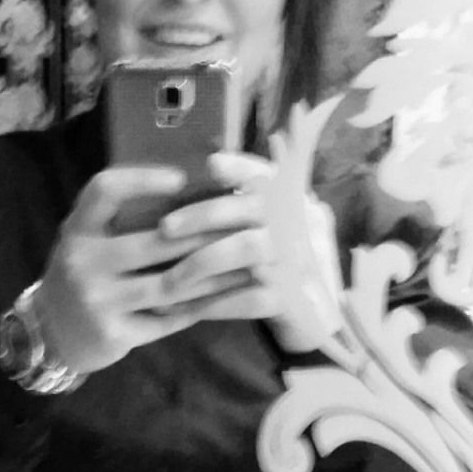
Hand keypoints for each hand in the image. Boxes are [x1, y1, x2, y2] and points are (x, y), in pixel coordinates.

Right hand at [35, 166, 226, 373]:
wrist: (53, 333)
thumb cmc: (86, 273)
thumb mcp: (89, 239)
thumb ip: (122, 218)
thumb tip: (192, 189)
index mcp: (78, 228)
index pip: (104, 191)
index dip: (143, 180)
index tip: (182, 178)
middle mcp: (82, 261)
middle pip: (154, 241)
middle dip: (205, 234)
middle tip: (242, 224)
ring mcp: (97, 300)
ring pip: (170, 284)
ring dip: (214, 274)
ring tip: (247, 262)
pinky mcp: (114, 334)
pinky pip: (168, 318)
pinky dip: (201, 306)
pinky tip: (228, 296)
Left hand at [158, 151, 345, 354]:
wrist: (307, 307)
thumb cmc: (267, 255)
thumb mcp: (259, 221)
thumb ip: (240, 193)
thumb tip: (210, 162)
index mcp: (281, 200)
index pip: (263, 173)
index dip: (239, 166)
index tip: (212, 164)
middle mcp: (291, 225)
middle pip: (250, 207)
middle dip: (203, 215)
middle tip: (165, 228)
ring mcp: (291, 261)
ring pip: (247, 248)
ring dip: (202, 261)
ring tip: (168, 277)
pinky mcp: (286, 298)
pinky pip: (248, 298)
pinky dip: (213, 303)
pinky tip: (181, 309)